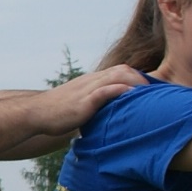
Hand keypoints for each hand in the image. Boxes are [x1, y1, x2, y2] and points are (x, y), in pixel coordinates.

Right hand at [26, 65, 143, 135]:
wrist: (35, 113)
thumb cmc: (55, 114)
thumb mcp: (77, 106)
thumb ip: (92, 108)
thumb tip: (105, 120)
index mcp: (91, 81)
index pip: (119, 71)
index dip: (136, 77)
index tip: (149, 88)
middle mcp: (91, 81)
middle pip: (122, 69)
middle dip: (142, 78)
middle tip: (156, 92)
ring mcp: (87, 90)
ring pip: (117, 76)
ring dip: (136, 81)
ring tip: (149, 93)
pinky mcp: (83, 101)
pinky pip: (105, 91)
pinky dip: (120, 90)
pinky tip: (132, 95)